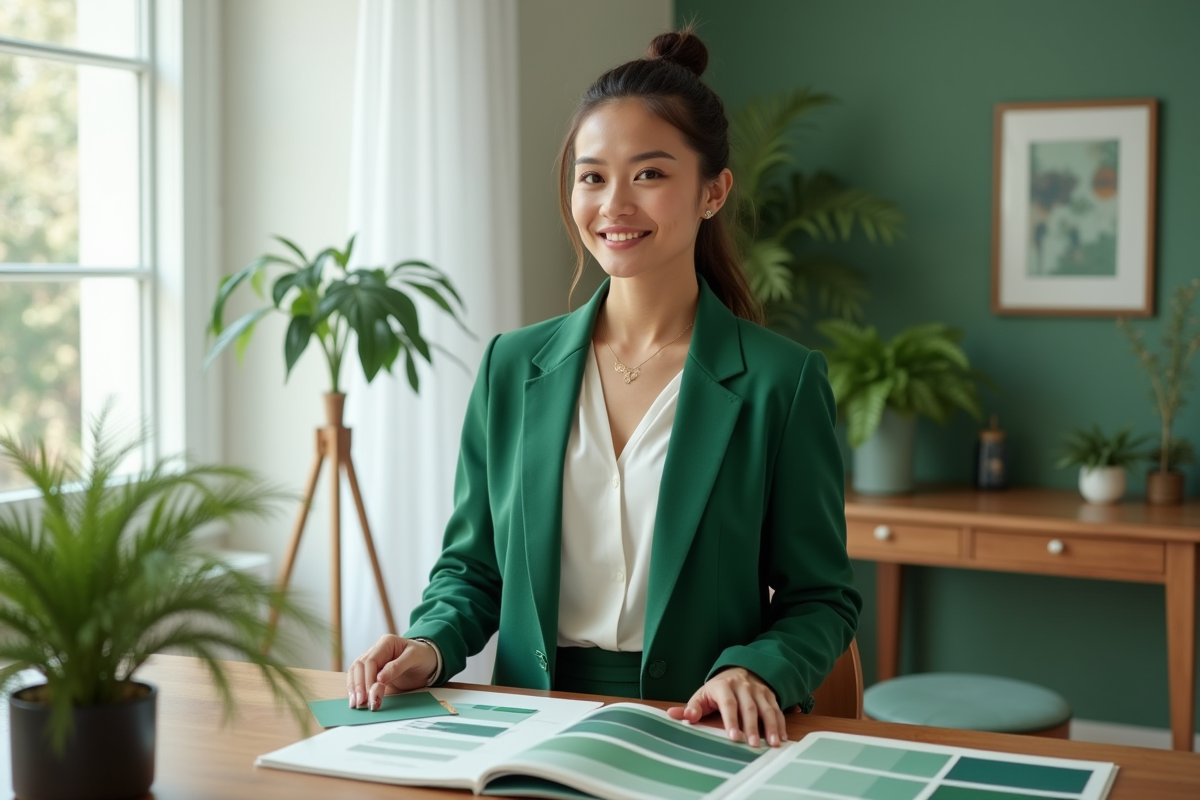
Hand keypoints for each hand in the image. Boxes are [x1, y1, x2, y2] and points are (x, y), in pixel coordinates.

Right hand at [346, 635, 438, 709]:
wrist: (429, 660)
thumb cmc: (423, 656)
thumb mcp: (414, 658)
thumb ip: (397, 667)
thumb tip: (379, 678)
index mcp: (386, 643)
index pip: (370, 661)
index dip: (367, 678)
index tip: (370, 694)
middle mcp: (376, 651)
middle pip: (359, 666)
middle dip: (358, 686)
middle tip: (360, 703)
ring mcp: (373, 662)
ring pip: (355, 672)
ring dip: (354, 688)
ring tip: (356, 704)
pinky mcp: (373, 672)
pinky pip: (360, 679)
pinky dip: (356, 689)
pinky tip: (356, 700)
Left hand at [666, 667, 786, 747]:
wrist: (739, 669)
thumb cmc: (718, 689)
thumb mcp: (703, 695)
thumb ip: (691, 707)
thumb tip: (673, 715)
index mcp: (723, 686)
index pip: (728, 703)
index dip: (731, 720)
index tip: (734, 737)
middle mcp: (743, 686)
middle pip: (749, 707)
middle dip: (752, 727)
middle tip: (753, 745)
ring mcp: (758, 690)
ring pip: (766, 708)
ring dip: (771, 726)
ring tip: (772, 743)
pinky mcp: (770, 695)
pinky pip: (777, 709)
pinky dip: (781, 723)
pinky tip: (782, 737)